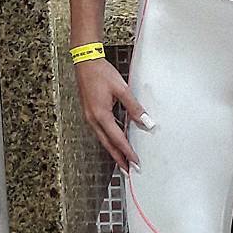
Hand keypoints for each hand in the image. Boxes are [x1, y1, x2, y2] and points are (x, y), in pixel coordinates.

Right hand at [74, 57, 150, 173]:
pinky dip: (108, 139)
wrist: (85, 62)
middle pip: (107, 144)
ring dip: (113, 150)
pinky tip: (115, 141)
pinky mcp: (90, 112)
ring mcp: (89, 116)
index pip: (117, 139)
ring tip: (122, 160)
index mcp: (101, 115)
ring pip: (103, 139)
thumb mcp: (122, 89)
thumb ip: (135, 107)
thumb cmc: (101, 73)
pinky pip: (100, 131)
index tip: (135, 162)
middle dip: (118, 158)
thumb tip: (147, 122)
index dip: (127, 152)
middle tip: (128, 170)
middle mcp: (93, 119)